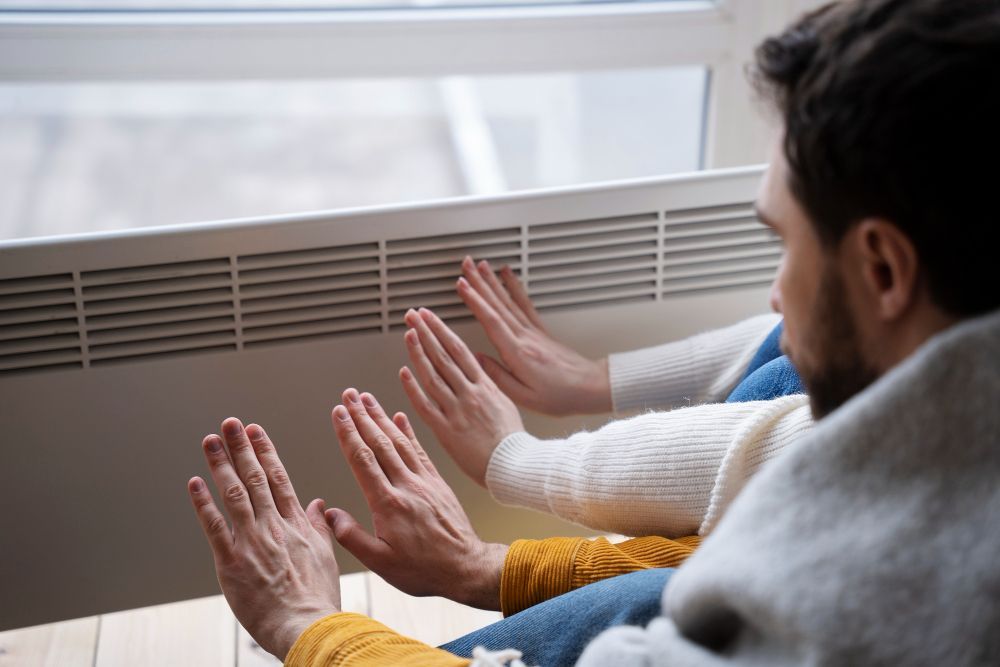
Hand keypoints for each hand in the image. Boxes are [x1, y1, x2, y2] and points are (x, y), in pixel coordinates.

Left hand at [187, 418, 340, 660]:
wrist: (306, 626)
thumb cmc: (317, 597)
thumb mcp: (326, 556)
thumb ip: (318, 527)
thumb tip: (315, 504)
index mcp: (297, 524)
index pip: (278, 478)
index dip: (265, 451)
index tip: (256, 431)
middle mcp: (274, 526)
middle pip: (254, 478)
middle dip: (241, 448)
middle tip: (230, 424)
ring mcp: (252, 542)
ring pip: (233, 494)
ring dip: (220, 465)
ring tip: (211, 441)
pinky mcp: (231, 561)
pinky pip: (214, 526)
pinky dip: (203, 503)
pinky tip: (195, 482)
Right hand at [327, 390, 507, 609]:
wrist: (466, 567)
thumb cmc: (423, 569)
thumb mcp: (381, 562)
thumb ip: (352, 537)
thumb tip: (329, 514)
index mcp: (388, 503)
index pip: (363, 460)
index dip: (348, 433)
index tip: (338, 412)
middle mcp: (406, 485)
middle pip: (379, 443)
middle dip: (362, 416)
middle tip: (349, 394)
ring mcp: (424, 481)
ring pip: (399, 442)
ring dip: (382, 417)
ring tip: (368, 398)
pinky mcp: (438, 483)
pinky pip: (420, 451)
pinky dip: (409, 432)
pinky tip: (400, 417)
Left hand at [400, 306, 523, 485]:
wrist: (514, 466)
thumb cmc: (512, 441)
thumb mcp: (506, 403)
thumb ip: (490, 384)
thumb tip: (479, 368)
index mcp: (485, 386)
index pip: (459, 350)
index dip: (441, 330)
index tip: (429, 317)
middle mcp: (470, 394)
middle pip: (444, 356)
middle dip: (426, 332)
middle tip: (413, 315)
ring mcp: (457, 411)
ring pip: (433, 376)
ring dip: (418, 353)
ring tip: (408, 334)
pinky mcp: (447, 430)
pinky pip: (426, 406)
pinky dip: (413, 388)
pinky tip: (404, 372)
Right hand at [457, 256, 611, 415]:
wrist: (590, 387)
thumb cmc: (560, 395)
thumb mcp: (524, 397)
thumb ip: (497, 376)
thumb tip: (476, 358)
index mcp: (518, 353)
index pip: (492, 320)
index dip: (475, 300)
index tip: (462, 285)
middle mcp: (526, 337)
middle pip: (498, 304)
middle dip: (480, 282)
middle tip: (466, 265)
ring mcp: (534, 331)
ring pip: (509, 300)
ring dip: (493, 281)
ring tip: (481, 265)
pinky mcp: (541, 331)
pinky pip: (524, 304)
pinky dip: (514, 287)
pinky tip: (508, 276)